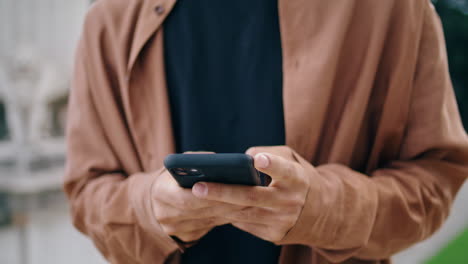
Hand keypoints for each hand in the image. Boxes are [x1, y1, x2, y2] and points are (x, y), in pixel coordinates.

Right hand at [152, 168, 243, 242]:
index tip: (231, 186)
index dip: (209, 194)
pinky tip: (241, 209)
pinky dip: (226, 217)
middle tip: (249, 196)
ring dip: (230, 211)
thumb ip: (196, 160)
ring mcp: (174, 229)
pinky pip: (210, 226)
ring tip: (251, 201)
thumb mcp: (180, 164)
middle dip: (226, 203)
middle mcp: (165, 214)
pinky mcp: (185, 237)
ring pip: (209, 220)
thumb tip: (219, 160)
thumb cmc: (175, 175)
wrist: (159, 199)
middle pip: (201, 211)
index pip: (186, 198)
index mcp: (160, 192)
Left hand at [191, 146, 310, 242]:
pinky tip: (210, 206)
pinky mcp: (273, 235)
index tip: (257, 160)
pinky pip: (245, 223)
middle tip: (198, 187)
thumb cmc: (298, 178)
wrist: (321, 213)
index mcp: (298, 179)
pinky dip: (228, 214)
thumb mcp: (292, 160)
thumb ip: (269, 153)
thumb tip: (241, 160)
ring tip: (196, 195)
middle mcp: (291, 202)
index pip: (285, 171)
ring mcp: (281, 221)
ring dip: (218, 206)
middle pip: (252, 197)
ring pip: (244, 214)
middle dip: (223, 192)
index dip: (271, 165)